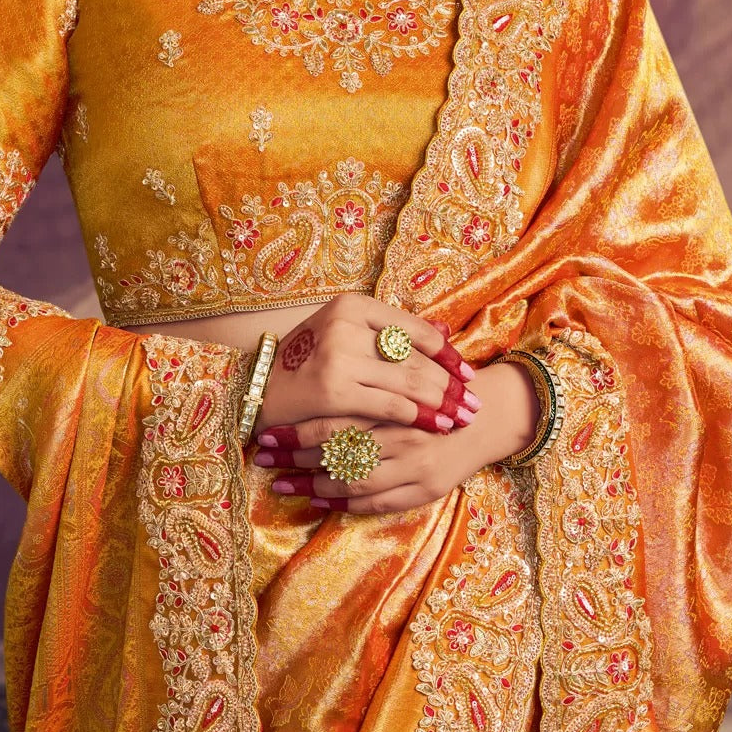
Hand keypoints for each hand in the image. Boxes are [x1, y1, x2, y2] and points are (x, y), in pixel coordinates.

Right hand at [255, 294, 477, 437]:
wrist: (257, 389)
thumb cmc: (308, 364)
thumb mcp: (346, 334)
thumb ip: (391, 333)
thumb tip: (446, 332)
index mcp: (353, 305)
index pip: (416, 329)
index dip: (447, 354)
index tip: (468, 374)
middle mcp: (347, 323)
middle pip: (416, 357)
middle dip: (450, 384)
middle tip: (473, 404)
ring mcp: (339, 355)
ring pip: (409, 381)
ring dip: (441, 404)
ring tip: (461, 419)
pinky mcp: (334, 389)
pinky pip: (390, 404)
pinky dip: (418, 416)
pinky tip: (434, 427)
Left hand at [255, 357, 541, 513]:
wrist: (488, 417)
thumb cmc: (437, 389)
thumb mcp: (407, 371)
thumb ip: (371, 373)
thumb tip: (315, 374)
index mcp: (395, 404)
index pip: (337, 421)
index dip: (298, 431)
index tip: (267, 433)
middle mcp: (405, 438)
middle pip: (339, 453)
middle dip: (296, 459)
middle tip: (263, 458)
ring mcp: (416, 467)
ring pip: (354, 482)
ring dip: (312, 486)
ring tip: (281, 484)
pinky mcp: (425, 490)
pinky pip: (376, 503)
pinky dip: (344, 503)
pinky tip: (319, 499)